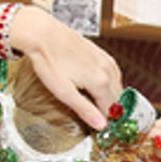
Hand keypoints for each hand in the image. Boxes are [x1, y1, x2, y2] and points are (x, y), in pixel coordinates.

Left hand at [11, 6, 121, 129]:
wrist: (42, 32)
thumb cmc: (49, 61)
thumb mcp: (64, 93)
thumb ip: (85, 110)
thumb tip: (101, 125)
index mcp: (101, 82)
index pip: (112, 110)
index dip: (107, 121)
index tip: (100, 129)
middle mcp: (108, 70)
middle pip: (117, 98)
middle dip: (111, 111)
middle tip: (99, 119)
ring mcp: (105, 60)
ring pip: (118, 85)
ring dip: (112, 97)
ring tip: (99, 105)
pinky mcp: (100, 53)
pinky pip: (113, 73)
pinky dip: (110, 83)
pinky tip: (100, 85)